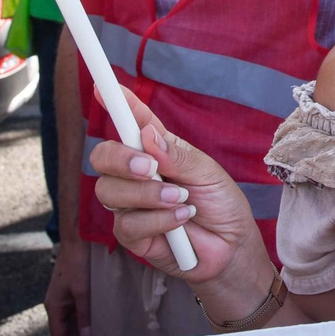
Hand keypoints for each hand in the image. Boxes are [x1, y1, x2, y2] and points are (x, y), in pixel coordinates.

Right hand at [45, 238, 91, 335]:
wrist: (78, 237)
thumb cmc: (77, 260)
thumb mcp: (82, 289)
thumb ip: (83, 312)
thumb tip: (85, 335)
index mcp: (54, 304)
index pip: (59, 335)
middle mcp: (57, 301)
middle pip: (65, 328)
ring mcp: (65, 295)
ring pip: (72, 319)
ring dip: (82, 328)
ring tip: (99, 334)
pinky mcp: (73, 288)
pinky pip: (77, 308)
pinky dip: (85, 316)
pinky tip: (98, 317)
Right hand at [88, 86, 270, 293]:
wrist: (232, 249)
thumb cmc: (221, 205)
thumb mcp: (208, 172)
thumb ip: (177, 154)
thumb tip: (146, 134)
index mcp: (157, 150)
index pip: (132, 123)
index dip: (118, 104)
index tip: (103, 87)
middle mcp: (137, 175)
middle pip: (102, 157)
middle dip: (121, 158)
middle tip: (149, 166)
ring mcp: (131, 205)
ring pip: (109, 191)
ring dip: (146, 193)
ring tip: (180, 198)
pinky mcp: (132, 235)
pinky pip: (126, 224)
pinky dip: (157, 219)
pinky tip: (180, 219)